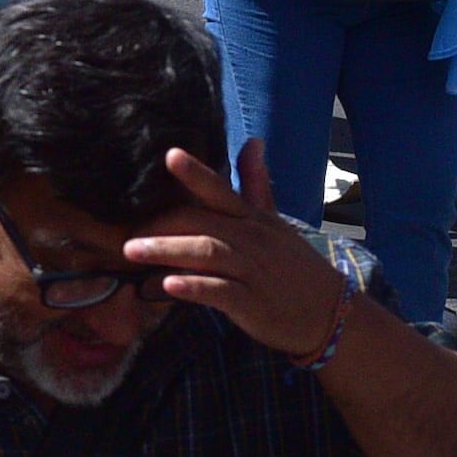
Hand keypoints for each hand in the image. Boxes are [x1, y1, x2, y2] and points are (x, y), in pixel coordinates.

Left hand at [124, 143, 356, 364]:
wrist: (331, 314)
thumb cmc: (294, 266)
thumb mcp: (275, 222)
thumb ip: (256, 184)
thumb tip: (252, 142)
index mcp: (254, 219)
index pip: (222, 191)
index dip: (196, 174)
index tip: (170, 155)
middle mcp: (252, 240)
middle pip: (202, 222)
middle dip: (161, 223)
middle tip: (125, 230)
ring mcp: (253, 272)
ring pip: (207, 253)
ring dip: (167, 249)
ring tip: (131, 251)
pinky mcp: (252, 304)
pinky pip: (219, 292)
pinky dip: (193, 287)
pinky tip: (167, 285)